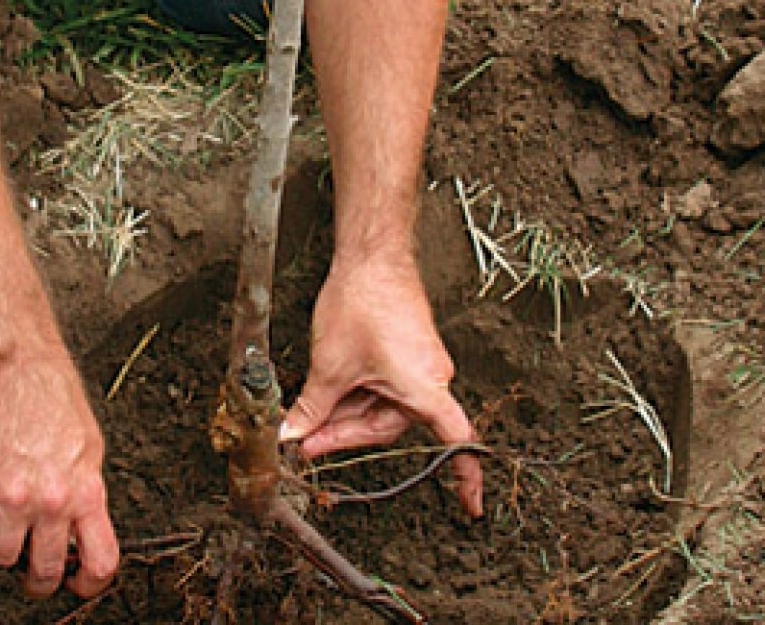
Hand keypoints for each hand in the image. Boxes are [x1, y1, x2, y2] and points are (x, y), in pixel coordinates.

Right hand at [0, 348, 118, 597]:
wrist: (15, 363)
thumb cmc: (53, 394)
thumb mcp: (89, 445)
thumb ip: (86, 490)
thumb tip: (81, 526)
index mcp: (85, 491)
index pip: (100, 561)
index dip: (90, 583)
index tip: (80, 584)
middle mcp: (49, 502)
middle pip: (45, 571)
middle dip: (41, 577)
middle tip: (35, 569)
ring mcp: (10, 498)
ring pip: (2, 558)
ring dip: (3, 549)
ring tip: (6, 527)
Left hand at [280, 254, 483, 515]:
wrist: (372, 256)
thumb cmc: (363, 304)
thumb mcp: (329, 367)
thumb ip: (312, 409)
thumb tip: (293, 437)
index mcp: (424, 389)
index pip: (455, 443)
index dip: (464, 477)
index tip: (471, 508)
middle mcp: (431, 380)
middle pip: (389, 427)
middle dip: (345, 435)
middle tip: (304, 443)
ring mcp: (419, 366)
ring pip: (380, 408)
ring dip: (344, 413)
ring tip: (304, 416)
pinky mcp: (407, 353)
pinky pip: (381, 388)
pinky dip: (354, 394)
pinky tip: (324, 393)